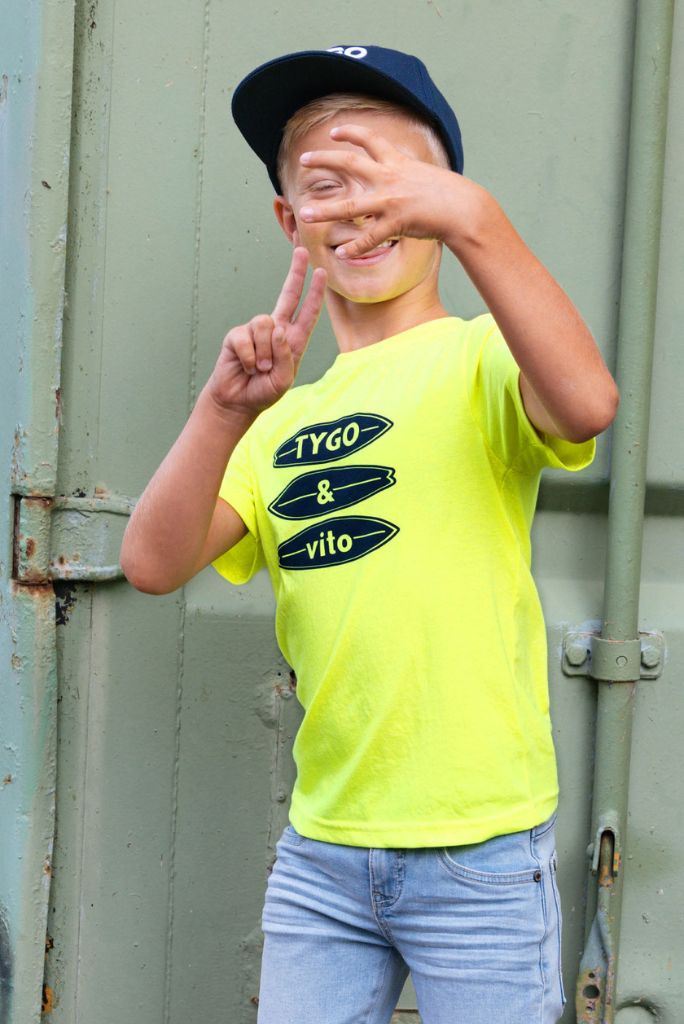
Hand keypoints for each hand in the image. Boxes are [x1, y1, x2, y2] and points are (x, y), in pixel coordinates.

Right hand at [207, 247, 326, 414]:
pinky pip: (246, 338)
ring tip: (259, 369)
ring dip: (263, 352)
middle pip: (288, 295)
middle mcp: (277, 330)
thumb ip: (286, 356)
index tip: (322, 273)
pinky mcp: (238, 335)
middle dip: (295, 273)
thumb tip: (278, 328)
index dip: (315, 294)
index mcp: (293, 340)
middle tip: (300, 250)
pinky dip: (248, 358)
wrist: (237, 401)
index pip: (308, 313)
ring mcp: (256, 331)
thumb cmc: (263, 391)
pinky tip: (246, 367)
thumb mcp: (284, 380)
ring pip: (265, 324)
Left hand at [297, 124, 465, 258]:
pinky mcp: (396, 222)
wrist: (464, 208)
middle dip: (324, 160)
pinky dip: (355, 248)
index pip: (369, 140)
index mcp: (396, 162)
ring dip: (325, 211)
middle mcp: (388, 177)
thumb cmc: (448, 193)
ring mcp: (390, 200)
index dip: (349, 133)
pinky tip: (341, 255)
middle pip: (349, 163)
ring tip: (304, 214)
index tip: (332, 132)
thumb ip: (406, 174)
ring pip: (350, 206)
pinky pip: (370, 238)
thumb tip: (403, 174)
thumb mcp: (424, 174)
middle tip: (303, 160)